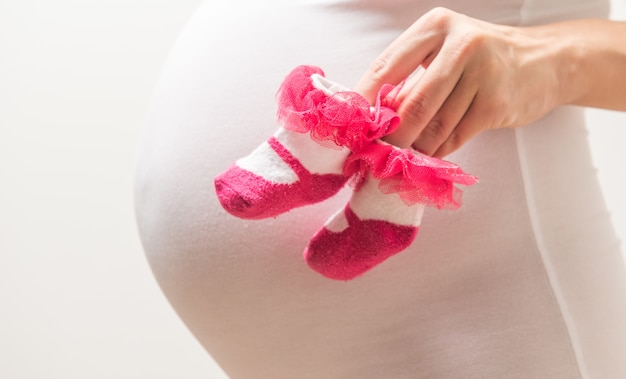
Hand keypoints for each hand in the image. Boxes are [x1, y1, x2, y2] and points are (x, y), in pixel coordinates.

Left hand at [355, 7, 566, 156]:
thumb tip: (371, 118)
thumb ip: (410, 78)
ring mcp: (482, 74)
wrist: (544, 61)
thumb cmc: (482, 61)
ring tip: (407, 154)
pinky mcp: (496, 104)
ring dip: (415, 148)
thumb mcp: (444, 52)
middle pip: (410, 105)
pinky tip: (433, 151)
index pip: (385, 67)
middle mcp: (460, 44)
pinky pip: (453, 139)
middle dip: (390, 136)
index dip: (362, 101)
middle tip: (376, 151)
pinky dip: (437, 151)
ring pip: (431, 128)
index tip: (348, 125)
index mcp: (435, 26)